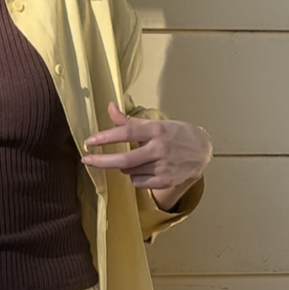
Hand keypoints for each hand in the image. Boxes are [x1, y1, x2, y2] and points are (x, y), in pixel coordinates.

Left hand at [82, 103, 211, 209]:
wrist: (202, 150)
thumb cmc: (175, 134)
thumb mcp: (156, 123)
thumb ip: (130, 120)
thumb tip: (109, 107)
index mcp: (156, 131)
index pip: (127, 132)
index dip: (106, 137)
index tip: (89, 141)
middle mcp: (159, 149)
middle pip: (125, 160)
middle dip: (102, 161)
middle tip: (86, 160)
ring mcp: (163, 167)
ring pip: (129, 171)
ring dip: (124, 166)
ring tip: (136, 159)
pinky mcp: (165, 181)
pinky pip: (138, 182)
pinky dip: (135, 177)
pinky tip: (145, 169)